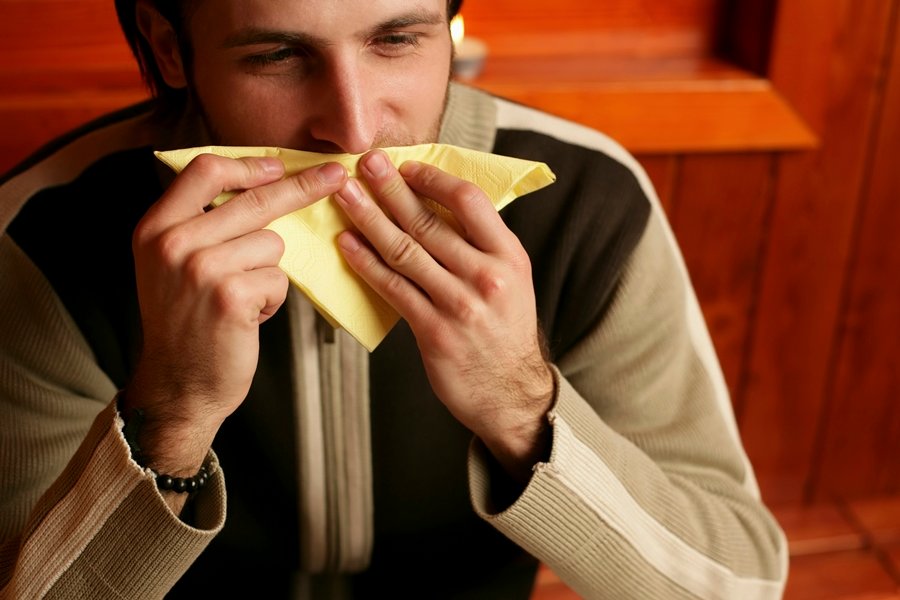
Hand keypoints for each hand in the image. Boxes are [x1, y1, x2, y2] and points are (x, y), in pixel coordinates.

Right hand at [126, 154, 347, 483]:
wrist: (179, 385)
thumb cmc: (186, 323)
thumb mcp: (171, 263)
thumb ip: (202, 223)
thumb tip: (262, 183)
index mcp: (156, 227)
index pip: (205, 170)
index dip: (249, 165)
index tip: (280, 166)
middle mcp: (173, 242)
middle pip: (253, 200)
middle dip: (302, 188)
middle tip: (336, 176)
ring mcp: (201, 268)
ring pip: (272, 243)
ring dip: (268, 272)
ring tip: (243, 298)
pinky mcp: (230, 295)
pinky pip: (278, 279)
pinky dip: (272, 300)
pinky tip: (248, 318)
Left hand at [334, 150, 553, 482]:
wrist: (511, 391)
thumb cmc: (505, 330)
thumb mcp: (511, 279)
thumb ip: (481, 244)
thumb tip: (438, 201)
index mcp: (509, 255)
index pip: (469, 200)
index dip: (433, 178)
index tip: (406, 166)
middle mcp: (487, 276)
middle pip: (428, 222)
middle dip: (390, 189)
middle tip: (365, 163)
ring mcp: (460, 305)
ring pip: (405, 252)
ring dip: (370, 219)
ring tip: (346, 196)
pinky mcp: (434, 332)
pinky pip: (393, 289)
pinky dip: (367, 263)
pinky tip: (348, 245)